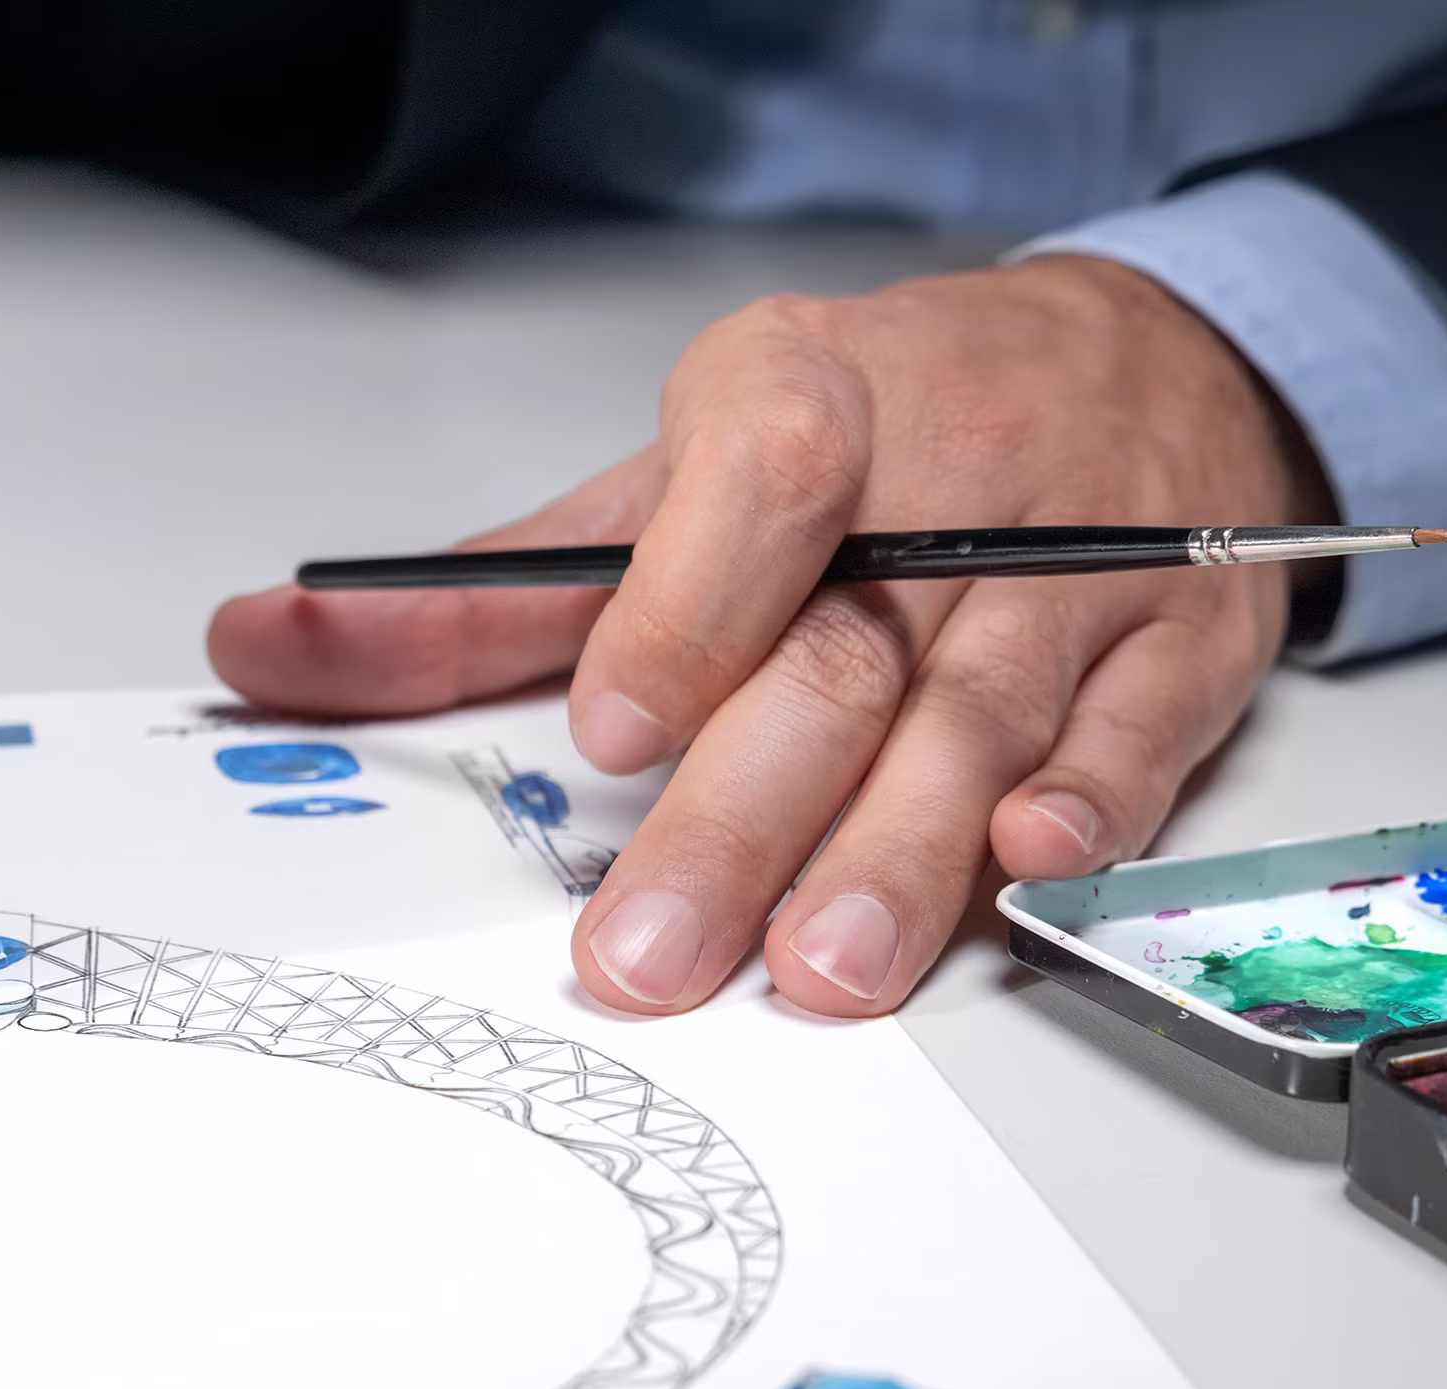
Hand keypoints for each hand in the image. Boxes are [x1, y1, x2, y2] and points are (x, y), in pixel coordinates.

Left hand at [207, 255, 1330, 1015]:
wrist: (1134, 360)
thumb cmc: (874, 436)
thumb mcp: (666, 487)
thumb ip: (481, 597)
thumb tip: (263, 649)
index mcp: (805, 403)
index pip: (751, 488)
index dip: (683, 610)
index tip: (613, 729)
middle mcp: (951, 476)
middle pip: (840, 658)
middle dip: (743, 818)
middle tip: (652, 956)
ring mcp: (1080, 559)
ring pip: (979, 714)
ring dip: (896, 855)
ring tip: (818, 970)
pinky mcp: (1183, 636)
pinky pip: (1142, 726)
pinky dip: (1089, 803)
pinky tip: (1024, 869)